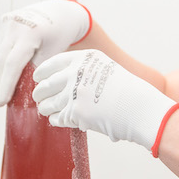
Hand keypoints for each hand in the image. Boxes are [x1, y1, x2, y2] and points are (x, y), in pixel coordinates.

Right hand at [0, 0, 90, 106]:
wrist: (60, 11)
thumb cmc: (61, 34)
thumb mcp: (54, 53)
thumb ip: (38, 70)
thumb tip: (26, 92)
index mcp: (30, 32)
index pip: (13, 63)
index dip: (6, 85)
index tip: (1, 102)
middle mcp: (15, 24)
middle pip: (1, 59)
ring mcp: (7, 21)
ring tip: (1, 93)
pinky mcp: (4, 21)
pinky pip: (0, 45)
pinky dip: (1, 61)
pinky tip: (3, 76)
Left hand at [32, 50, 178, 154]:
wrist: (140, 107)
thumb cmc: (126, 91)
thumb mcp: (104, 68)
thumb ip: (82, 69)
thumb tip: (57, 78)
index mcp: (83, 59)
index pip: (52, 63)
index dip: (41, 72)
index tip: (38, 78)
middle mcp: (76, 73)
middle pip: (46, 84)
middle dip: (40, 93)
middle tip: (39, 97)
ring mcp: (74, 93)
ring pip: (47, 103)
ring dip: (45, 107)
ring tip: (46, 109)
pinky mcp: (76, 113)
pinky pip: (57, 117)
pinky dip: (56, 119)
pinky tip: (58, 119)